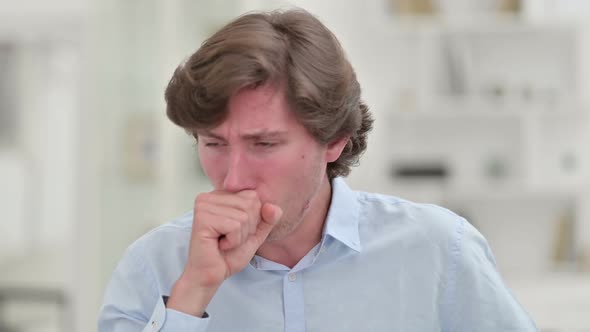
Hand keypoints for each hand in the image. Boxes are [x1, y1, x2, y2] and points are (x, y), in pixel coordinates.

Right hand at [167, 190, 281, 316]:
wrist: (211, 276)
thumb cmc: (228, 255)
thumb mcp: (255, 234)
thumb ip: (267, 219)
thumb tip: (273, 207)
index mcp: (220, 196)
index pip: (253, 196)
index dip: (253, 219)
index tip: (235, 231)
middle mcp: (209, 197)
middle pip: (250, 204)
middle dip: (247, 228)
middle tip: (229, 239)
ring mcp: (204, 206)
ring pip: (243, 216)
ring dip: (240, 236)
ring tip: (224, 243)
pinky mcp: (202, 218)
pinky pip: (234, 226)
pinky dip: (233, 241)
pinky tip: (219, 245)